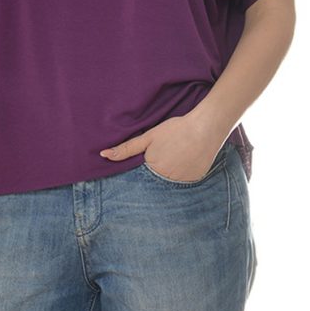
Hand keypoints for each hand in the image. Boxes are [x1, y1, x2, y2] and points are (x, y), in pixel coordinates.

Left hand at [100, 111, 229, 182]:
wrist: (206, 127)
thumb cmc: (176, 130)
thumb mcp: (148, 137)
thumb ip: (126, 149)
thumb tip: (103, 155)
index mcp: (152, 171)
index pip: (141, 179)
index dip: (144, 170)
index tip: (150, 161)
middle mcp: (166, 181)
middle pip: (155, 183)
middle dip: (156, 175)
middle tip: (166, 157)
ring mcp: (182, 183)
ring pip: (170, 183)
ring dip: (169, 176)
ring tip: (177, 159)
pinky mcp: (195, 181)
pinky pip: (184, 182)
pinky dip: (183, 175)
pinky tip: (186, 162)